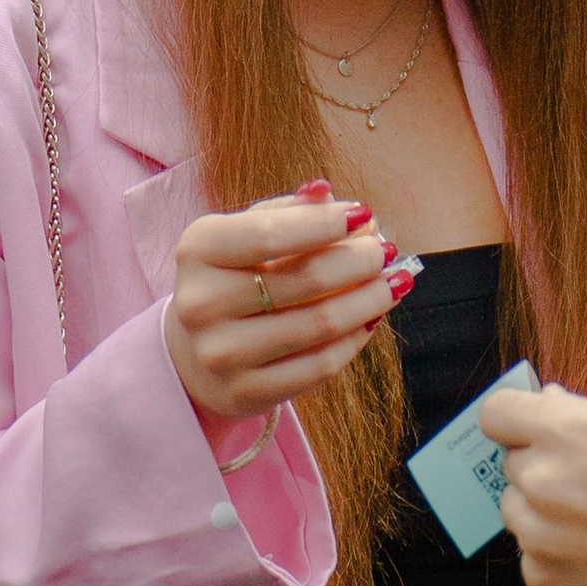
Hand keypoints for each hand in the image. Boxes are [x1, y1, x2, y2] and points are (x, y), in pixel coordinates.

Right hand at [165, 187, 396, 420]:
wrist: (193, 352)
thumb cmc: (234, 277)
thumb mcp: (246, 234)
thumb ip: (289, 212)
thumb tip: (329, 194)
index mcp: (198, 250)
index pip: (270, 234)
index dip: (325, 224)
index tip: (365, 214)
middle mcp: (202, 304)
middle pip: (307, 279)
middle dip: (361, 260)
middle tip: (386, 250)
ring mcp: (222, 353)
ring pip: (321, 324)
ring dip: (370, 299)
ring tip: (393, 282)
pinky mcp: (245, 391)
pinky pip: (320, 365)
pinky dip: (355, 338)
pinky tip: (371, 318)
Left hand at [483, 382, 586, 585]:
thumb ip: (581, 413)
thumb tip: (547, 400)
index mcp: (562, 429)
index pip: (497, 413)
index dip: (517, 420)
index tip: (538, 432)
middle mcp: (539, 478)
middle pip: (513, 465)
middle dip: (542, 469)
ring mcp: (537, 533)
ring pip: (518, 512)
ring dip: (544, 513)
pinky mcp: (542, 579)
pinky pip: (533, 557)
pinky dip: (558, 557)